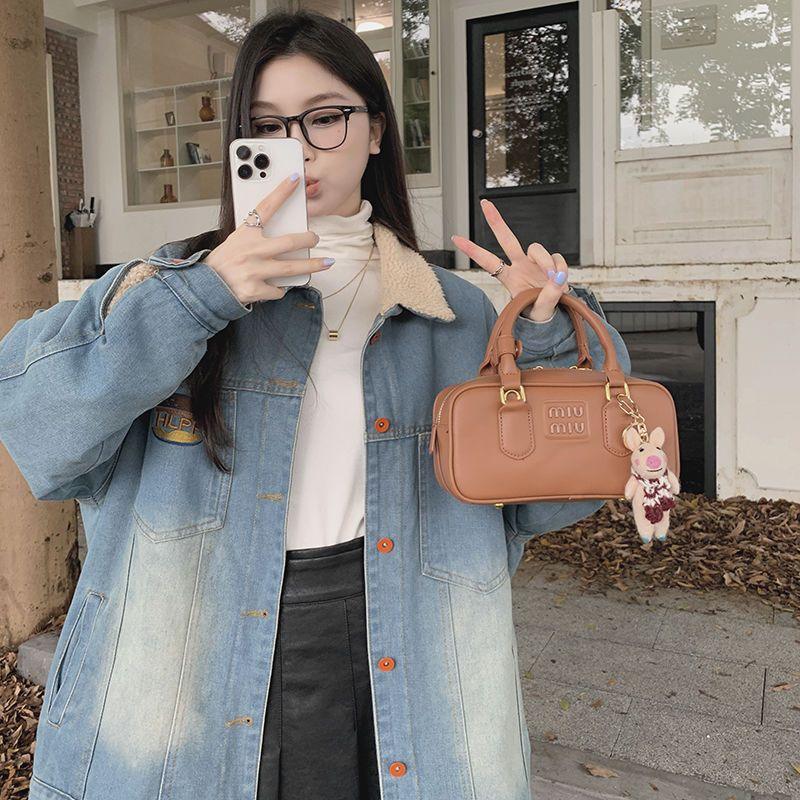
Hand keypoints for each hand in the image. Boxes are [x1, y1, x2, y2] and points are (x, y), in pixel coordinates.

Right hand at [205, 174, 333, 305]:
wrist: (204, 287)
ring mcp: (254, 270)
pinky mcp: (255, 289)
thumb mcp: (235, 242)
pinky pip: (278, 289)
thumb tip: (282, 237)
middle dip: (308, 239)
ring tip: (326, 263)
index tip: (296, 179)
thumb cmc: (222, 263)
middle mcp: (251, 250)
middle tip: (315, 237)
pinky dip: (280, 289)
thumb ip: (255, 237)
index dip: (282, 191)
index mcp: (245, 234)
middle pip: (289, 242)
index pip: (266, 207)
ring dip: (312, 265)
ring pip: (292, 267)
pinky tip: (277, 287)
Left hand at [450, 199, 568, 320]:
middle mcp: (520, 265)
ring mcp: (535, 262)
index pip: (488, 261)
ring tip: (553, 279)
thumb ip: (549, 296)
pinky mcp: (552, 261)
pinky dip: (560, 268)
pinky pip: (556, 257)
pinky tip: (561, 280)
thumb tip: (557, 278)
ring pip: (536, 248)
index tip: (455, 238)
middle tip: (484, 203)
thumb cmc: (541, 311)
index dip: (472, 250)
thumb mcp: (541, 309)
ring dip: (545, 262)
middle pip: (506, 239)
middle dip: (496, 221)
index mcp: (510, 278)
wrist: (557, 311)